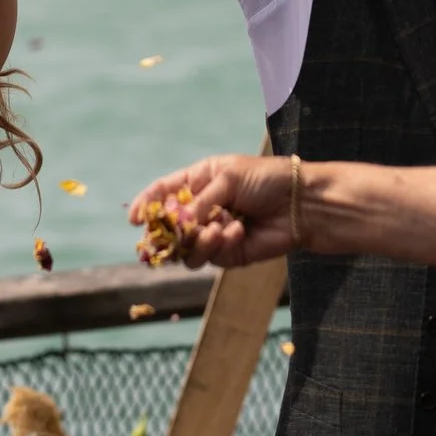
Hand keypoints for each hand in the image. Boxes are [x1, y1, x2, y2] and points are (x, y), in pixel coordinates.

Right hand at [128, 155, 295, 268]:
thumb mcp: (228, 179)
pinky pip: (207, 257)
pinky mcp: (227, 254)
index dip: (146, 205)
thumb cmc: (267, 180)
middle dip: (166, 232)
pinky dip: (218, 245)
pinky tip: (237, 231)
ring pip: (184, 248)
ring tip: (217, 229)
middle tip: (167, 236)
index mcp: (199, 181)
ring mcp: (213, 233)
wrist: (302, 204)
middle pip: (168, 226)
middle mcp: (202, 208)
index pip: (163, 193)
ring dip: (196, 239)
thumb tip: (177, 222)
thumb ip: (199, 201)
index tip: (134, 219)